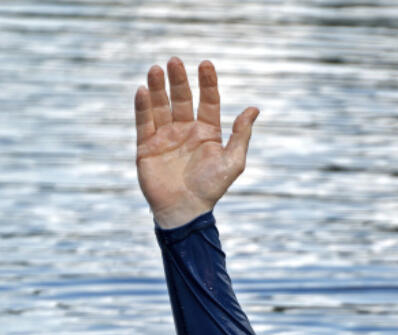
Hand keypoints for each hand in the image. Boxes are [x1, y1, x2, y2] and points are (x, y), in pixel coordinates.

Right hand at [134, 58, 258, 228]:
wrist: (185, 210)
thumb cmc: (211, 188)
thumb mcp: (233, 161)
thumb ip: (241, 135)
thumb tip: (254, 108)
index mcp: (207, 132)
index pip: (208, 101)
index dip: (207, 83)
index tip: (206, 64)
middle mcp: (185, 130)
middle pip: (181, 98)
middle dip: (178, 80)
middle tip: (175, 61)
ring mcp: (165, 136)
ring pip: (160, 106)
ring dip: (158, 87)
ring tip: (156, 69)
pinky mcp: (146, 145)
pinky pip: (143, 122)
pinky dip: (142, 107)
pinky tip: (143, 91)